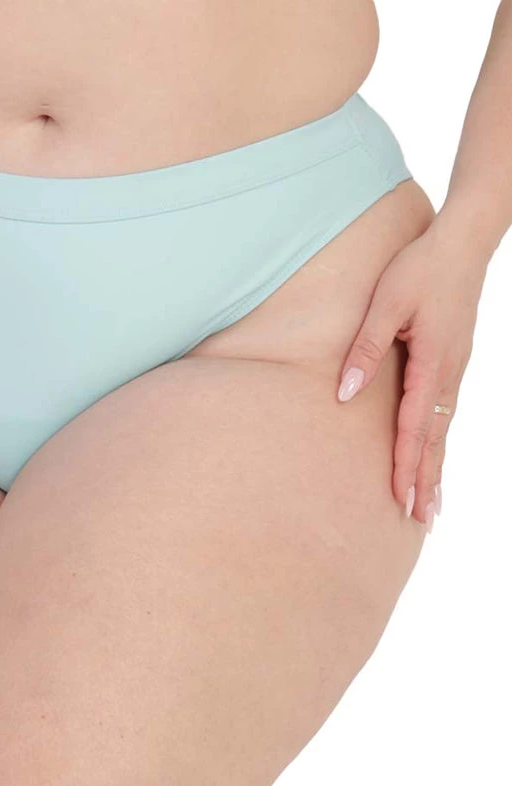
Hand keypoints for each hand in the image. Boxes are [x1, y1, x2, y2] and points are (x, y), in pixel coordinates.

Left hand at [336, 216, 487, 529]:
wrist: (464, 241)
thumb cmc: (420, 268)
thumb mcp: (384, 304)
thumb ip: (363, 350)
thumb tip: (344, 394)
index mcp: (431, 363)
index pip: (413, 428)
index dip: (405, 466)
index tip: (402, 500)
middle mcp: (448, 374)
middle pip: (434, 439)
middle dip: (426, 482)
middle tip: (422, 521)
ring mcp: (454, 369)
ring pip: (442, 429)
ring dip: (436, 468)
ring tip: (431, 505)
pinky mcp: (453, 362)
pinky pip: (444, 413)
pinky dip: (439, 442)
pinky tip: (434, 458)